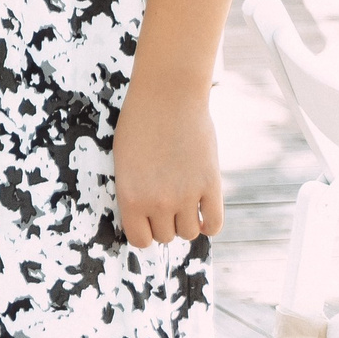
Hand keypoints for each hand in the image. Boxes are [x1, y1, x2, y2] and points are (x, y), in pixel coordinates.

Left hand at [113, 83, 223, 246]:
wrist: (167, 97)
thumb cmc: (139, 124)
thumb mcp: (124, 161)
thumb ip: (135, 192)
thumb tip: (146, 217)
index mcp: (130, 196)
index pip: (140, 239)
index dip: (144, 232)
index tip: (146, 221)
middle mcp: (158, 201)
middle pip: (165, 236)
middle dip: (163, 223)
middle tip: (164, 202)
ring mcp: (186, 195)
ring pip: (189, 233)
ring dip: (186, 222)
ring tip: (182, 202)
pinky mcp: (210, 185)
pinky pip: (214, 224)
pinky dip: (209, 224)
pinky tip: (203, 212)